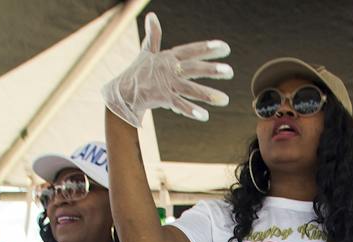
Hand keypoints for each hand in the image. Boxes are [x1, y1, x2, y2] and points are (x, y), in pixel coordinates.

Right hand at [102, 13, 232, 126]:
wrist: (122, 92)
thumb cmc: (138, 71)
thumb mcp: (146, 52)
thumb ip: (153, 35)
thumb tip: (151, 15)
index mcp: (168, 57)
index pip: (191, 50)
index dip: (207, 48)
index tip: (225, 48)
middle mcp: (169, 69)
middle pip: (193, 68)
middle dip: (211, 70)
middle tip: (230, 72)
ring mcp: (166, 85)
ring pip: (189, 89)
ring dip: (207, 94)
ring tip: (225, 100)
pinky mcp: (162, 99)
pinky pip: (178, 105)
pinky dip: (190, 110)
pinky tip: (204, 115)